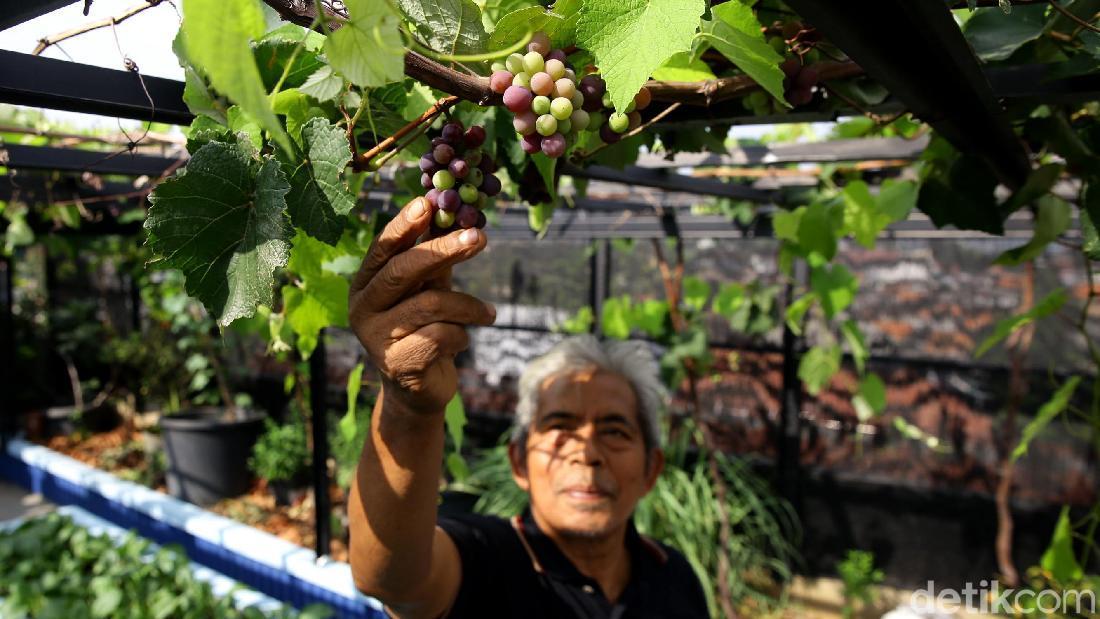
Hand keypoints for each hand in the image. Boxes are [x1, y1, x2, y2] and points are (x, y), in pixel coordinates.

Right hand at [349, 197, 495, 413]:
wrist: (417, 391)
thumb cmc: (424, 329)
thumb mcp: (428, 290)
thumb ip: (434, 260)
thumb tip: (454, 215)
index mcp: (366, 283)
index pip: (382, 249)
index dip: (403, 226)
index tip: (427, 204)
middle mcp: (363, 307)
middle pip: (402, 271)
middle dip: (443, 251)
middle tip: (479, 237)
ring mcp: (375, 337)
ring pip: (430, 304)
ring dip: (469, 306)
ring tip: (489, 313)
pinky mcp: (397, 363)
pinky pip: (442, 336)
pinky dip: (462, 335)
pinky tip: (462, 341)